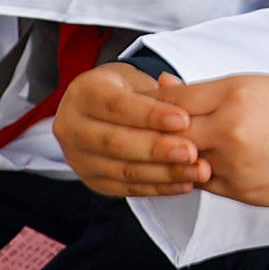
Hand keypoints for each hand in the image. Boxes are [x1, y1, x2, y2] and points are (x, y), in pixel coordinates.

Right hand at [54, 63, 209, 195]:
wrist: (104, 110)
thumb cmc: (128, 91)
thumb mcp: (140, 80)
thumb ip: (161, 92)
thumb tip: (186, 99)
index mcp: (83, 93)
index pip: (116, 106)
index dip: (150, 115)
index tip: (183, 120)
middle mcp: (71, 128)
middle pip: (114, 143)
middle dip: (156, 149)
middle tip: (191, 152)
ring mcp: (78, 158)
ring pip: (121, 170)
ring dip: (163, 173)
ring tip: (197, 170)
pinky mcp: (93, 181)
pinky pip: (127, 189)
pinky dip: (158, 188)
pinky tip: (185, 184)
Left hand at [155, 73, 268, 207]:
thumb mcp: (259, 84)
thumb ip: (207, 90)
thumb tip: (163, 86)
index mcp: (236, 93)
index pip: (171, 101)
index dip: (153, 105)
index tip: (149, 106)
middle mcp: (231, 130)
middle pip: (168, 135)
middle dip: (158, 134)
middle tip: (152, 131)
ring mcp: (235, 164)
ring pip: (182, 163)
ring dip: (178, 156)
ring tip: (186, 147)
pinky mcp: (242, 192)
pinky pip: (204, 183)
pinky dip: (200, 173)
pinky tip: (213, 162)